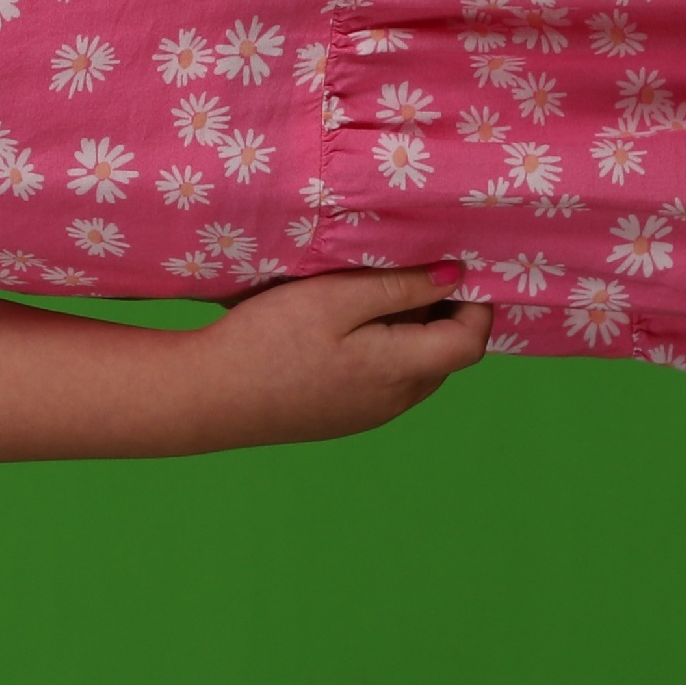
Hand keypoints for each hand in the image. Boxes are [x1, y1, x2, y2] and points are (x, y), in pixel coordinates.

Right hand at [187, 265, 491, 445]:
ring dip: (409, 331)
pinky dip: (383, 350)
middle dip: (440, 311)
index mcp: (401, 371)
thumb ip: (399, 287)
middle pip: (445, 354)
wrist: (209, 396)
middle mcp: (396, 401)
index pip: (470, 341)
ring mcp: (370, 415)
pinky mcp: (344, 418)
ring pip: (414, 368)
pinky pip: (385, 381)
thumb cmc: (268, 340)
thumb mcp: (335, 297)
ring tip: (366, 294)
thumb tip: (457, 277)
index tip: (455, 266)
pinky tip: (342, 330)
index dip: (476, 303)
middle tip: (404, 269)